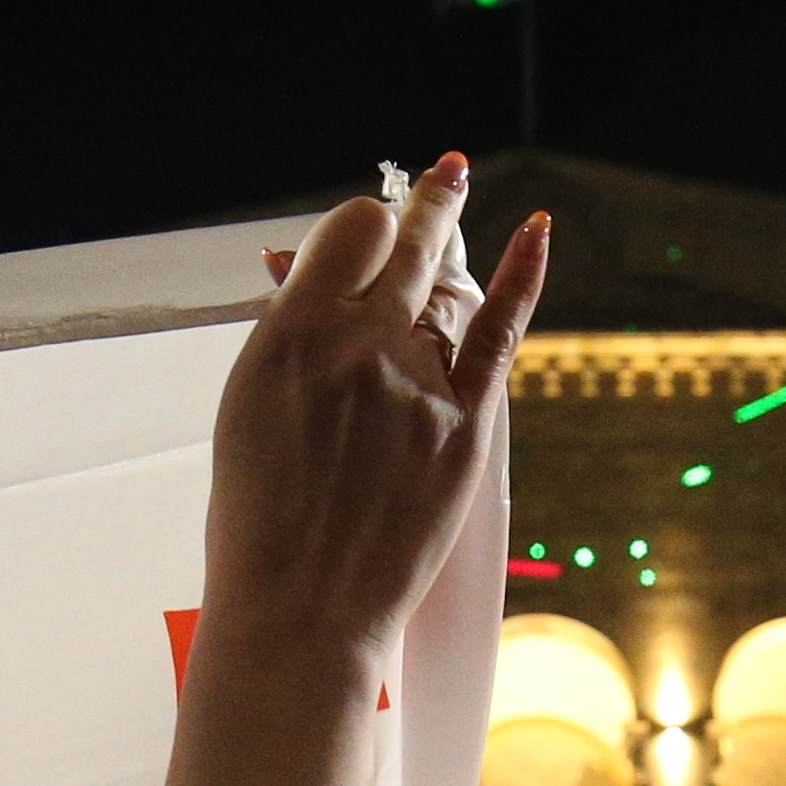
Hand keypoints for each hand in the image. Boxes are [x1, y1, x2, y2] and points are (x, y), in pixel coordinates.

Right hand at [201, 159, 544, 666]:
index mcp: (289, 335)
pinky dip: (523, 276)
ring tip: (455, 198)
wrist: (301, 610)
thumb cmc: (258, 522)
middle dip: (423, 207)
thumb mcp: (247, 409)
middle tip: (440, 176)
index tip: (366, 232)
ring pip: (446, 293)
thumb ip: (289, 340)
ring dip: (450, 253)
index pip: (347, 233)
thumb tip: (308, 284)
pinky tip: (537, 231)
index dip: (361, 226)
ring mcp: (418, 383)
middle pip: (404, 246)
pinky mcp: (466, 427)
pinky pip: (500, 332)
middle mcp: (358, 344)